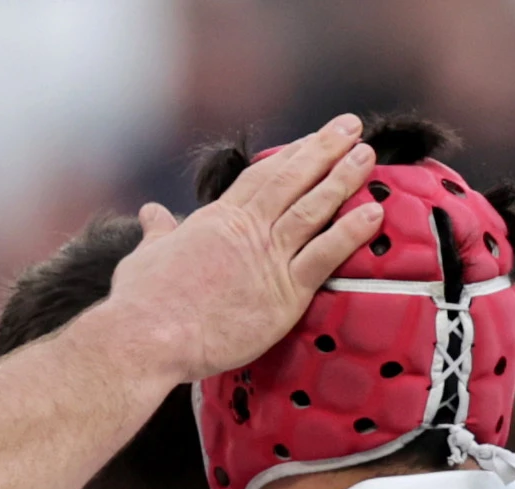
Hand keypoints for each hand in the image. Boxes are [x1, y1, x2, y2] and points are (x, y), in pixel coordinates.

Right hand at [96, 115, 382, 385]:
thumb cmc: (141, 302)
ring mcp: (268, 258)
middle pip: (293, 179)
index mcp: (217, 219)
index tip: (312, 139)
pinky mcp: (284, 293)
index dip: (292, 154)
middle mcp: (247, 230)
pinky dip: (350, 232)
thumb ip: (158, 232)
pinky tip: (373, 213)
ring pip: (314, 209)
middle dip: (325, 149)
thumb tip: (151, 213)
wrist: (147, 336)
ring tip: (368, 155)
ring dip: (343, 179)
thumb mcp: (145, 255)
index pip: (262, 176)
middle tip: (351, 126)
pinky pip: (325, 255)